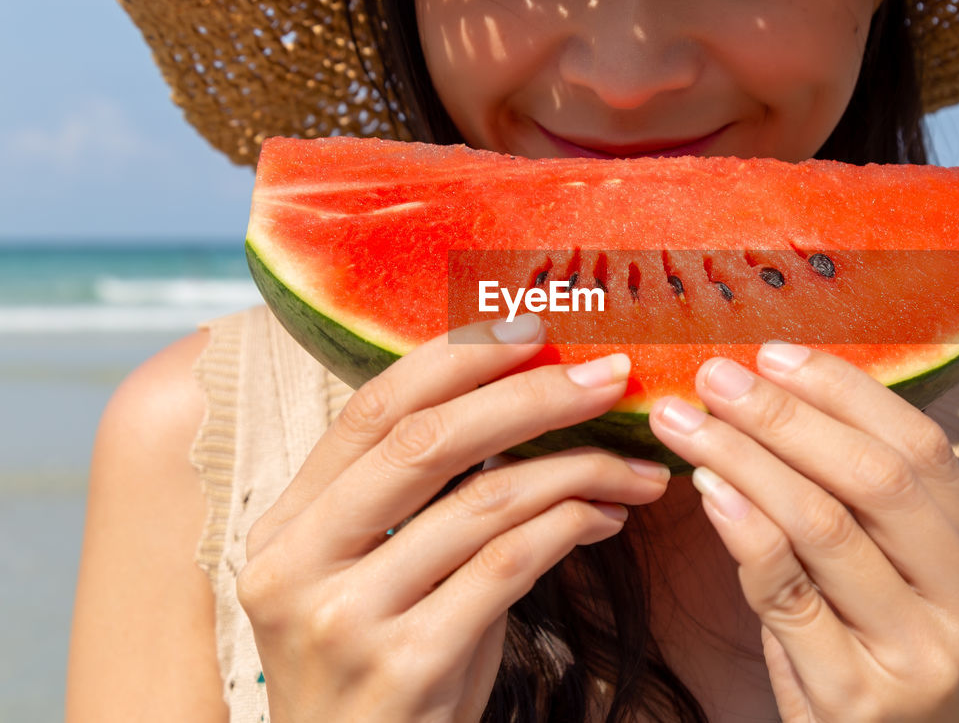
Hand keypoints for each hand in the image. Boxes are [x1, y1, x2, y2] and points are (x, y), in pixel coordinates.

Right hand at [236, 315, 671, 721]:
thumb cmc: (385, 671)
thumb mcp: (378, 577)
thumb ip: (422, 501)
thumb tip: (523, 404)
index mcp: (284, 525)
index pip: (370, 411)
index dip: (455, 357)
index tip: (531, 327)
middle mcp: (297, 564)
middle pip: (425, 443)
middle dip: (530, 396)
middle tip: (608, 377)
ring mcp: (344, 618)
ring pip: (482, 503)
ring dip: (578, 471)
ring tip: (634, 468)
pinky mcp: (403, 664)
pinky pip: (508, 566)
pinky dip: (572, 527)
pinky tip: (608, 517)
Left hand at [648, 342, 958, 721]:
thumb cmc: (877, 678)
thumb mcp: (897, 596)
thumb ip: (862, 519)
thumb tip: (775, 408)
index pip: (923, 452)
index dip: (846, 393)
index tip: (775, 355)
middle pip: (875, 479)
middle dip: (787, 416)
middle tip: (718, 378)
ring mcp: (920, 658)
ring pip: (825, 525)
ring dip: (746, 459)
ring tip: (689, 423)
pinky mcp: (856, 698)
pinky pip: (786, 592)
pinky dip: (742, 528)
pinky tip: (707, 488)